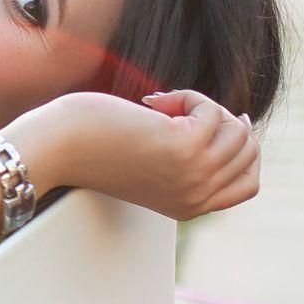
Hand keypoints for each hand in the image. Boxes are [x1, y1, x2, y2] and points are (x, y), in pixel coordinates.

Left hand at [2, 88, 259, 221]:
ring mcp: (195, 173)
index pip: (247, 186)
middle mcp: (197, 196)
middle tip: (184, 107)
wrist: (56, 149)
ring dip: (204, 106)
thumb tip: (231, 125)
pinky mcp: (185, 146)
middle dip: (223, 120)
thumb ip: (184, 156)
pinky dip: (188, 96)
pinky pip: (213, 111)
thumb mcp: (148, 161)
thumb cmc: (91, 146)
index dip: (246, 150)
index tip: (235, 120)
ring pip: (237, 131)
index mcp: (189, 206)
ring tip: (162, 106)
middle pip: (247, 153)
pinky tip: (152, 102)